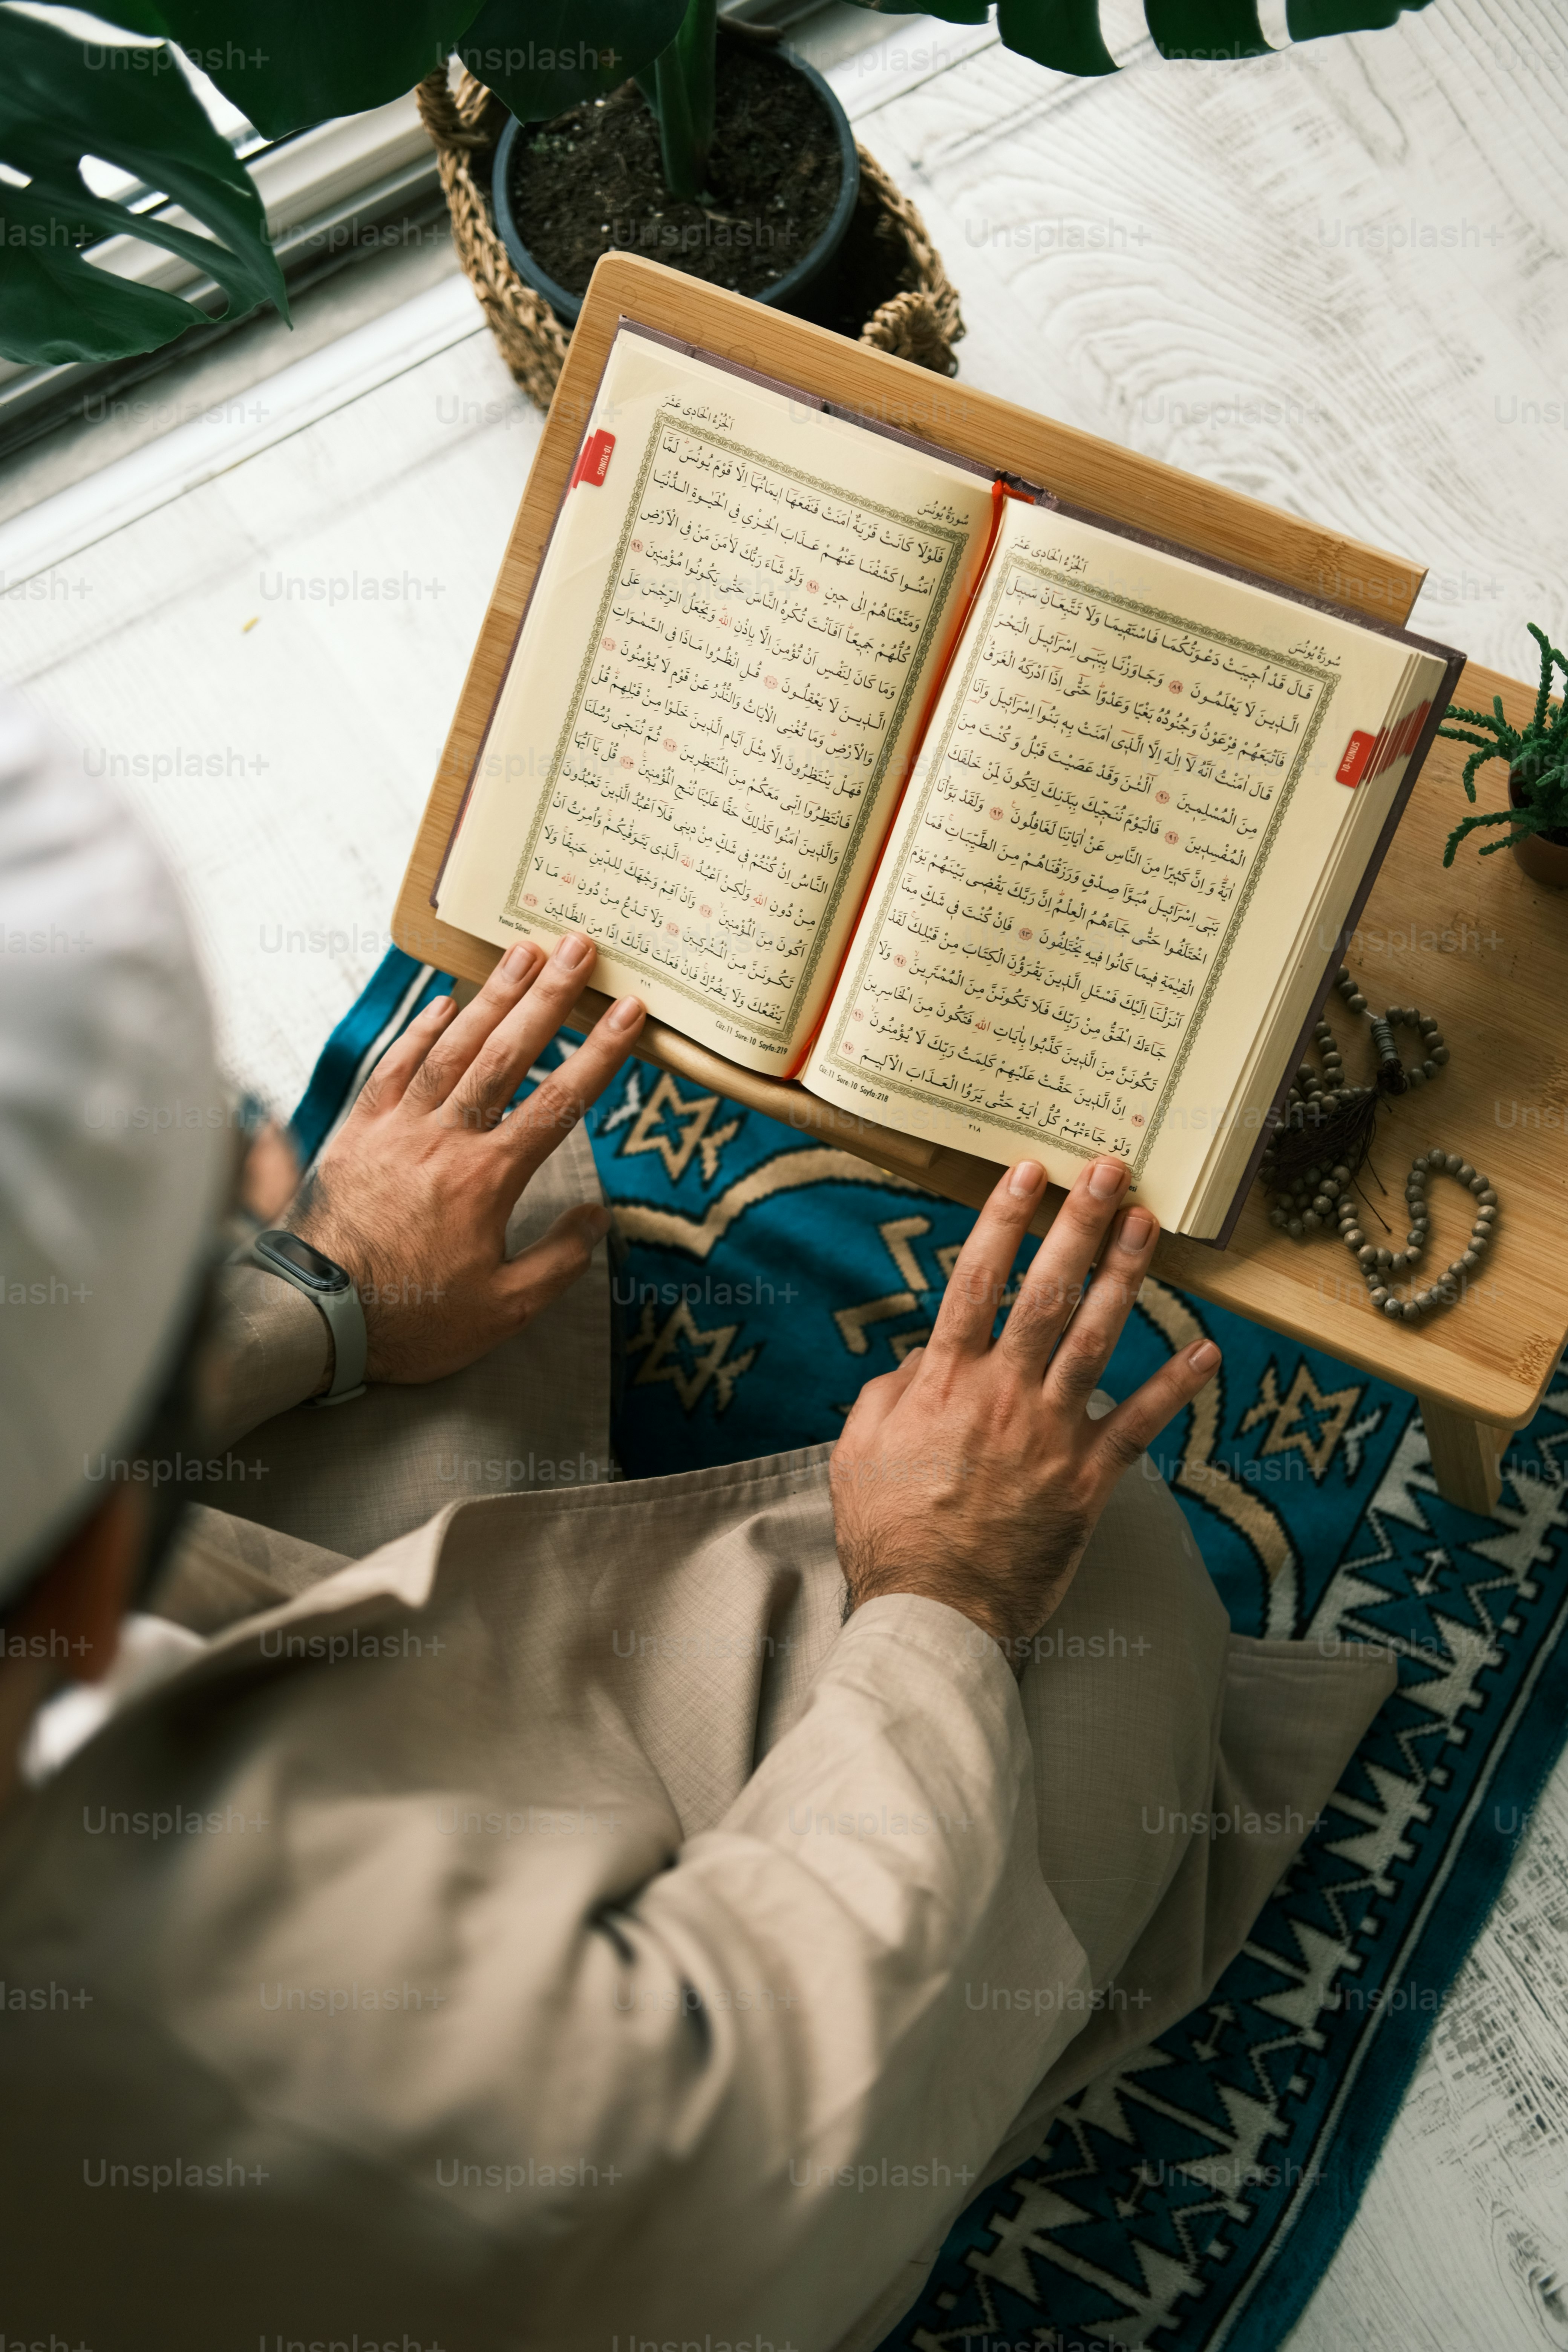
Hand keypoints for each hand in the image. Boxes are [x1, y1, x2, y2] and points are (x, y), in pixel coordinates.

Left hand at [286, 933, 642, 1384]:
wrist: (313, 1319)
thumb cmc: (412, 1320)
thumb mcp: (503, 1310)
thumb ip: (557, 1260)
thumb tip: (596, 1218)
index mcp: (489, 1178)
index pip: (559, 1102)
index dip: (599, 1052)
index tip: (628, 1010)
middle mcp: (445, 1139)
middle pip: (506, 1054)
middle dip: (547, 997)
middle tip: (577, 947)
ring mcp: (396, 1129)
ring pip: (451, 1049)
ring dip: (490, 997)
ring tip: (521, 952)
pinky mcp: (356, 1133)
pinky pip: (392, 1068)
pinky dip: (419, 1031)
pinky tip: (443, 1002)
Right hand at [830, 1155, 1219, 1655]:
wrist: (932, 1610)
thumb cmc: (889, 1532)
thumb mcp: (858, 1450)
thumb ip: (891, 1392)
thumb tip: (923, 1356)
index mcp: (945, 1383)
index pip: (976, 1282)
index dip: (1003, 1221)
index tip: (1026, 1174)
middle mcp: (1003, 1395)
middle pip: (1045, 1293)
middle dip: (1078, 1226)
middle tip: (1106, 1172)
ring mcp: (1050, 1435)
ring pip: (1097, 1339)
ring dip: (1125, 1276)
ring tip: (1146, 1225)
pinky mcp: (1086, 1481)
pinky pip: (1139, 1425)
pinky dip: (1174, 1388)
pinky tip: (1206, 1351)